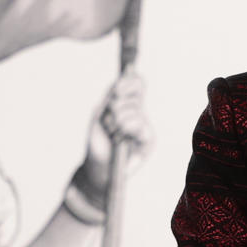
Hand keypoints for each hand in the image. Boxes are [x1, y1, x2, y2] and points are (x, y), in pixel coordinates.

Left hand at [80, 69, 151, 193]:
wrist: (97, 166)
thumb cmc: (98, 141)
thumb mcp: (100, 113)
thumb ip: (111, 95)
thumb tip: (123, 79)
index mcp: (128, 103)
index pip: (137, 82)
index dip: (128, 82)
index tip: (114, 92)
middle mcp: (139, 113)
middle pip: (137, 93)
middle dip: (117, 104)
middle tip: (108, 120)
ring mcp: (145, 126)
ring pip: (135, 110)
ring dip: (117, 121)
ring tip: (112, 134)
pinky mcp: (149, 140)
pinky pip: (140, 125)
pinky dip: (126, 129)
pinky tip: (120, 139)